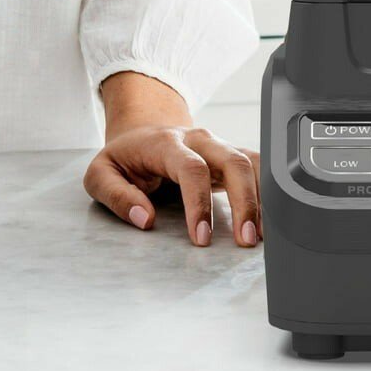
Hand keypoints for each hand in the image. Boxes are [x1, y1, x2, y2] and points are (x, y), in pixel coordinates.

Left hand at [85, 72, 261, 246]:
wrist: (142, 130)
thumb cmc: (124, 157)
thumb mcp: (101, 173)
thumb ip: (116, 195)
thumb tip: (143, 218)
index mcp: (166, 143)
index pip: (191, 168)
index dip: (199, 203)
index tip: (202, 238)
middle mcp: (199, 139)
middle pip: (234, 161)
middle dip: (245, 201)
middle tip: (246, 240)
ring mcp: (219, 145)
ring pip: (253, 162)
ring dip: (263, 198)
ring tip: (264, 237)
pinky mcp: (231, 156)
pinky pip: (259, 168)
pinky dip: (269, 193)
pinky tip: (269, 222)